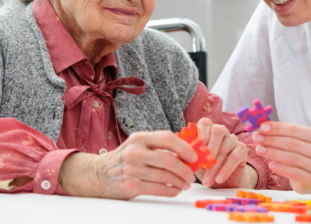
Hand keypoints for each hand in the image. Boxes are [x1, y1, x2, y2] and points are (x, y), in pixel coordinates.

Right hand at [59, 131, 197, 198]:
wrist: (98, 174)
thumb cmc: (125, 158)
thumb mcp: (139, 145)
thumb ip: (159, 146)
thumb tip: (188, 150)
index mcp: (140, 138)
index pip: (167, 138)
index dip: (184, 147)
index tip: (194, 155)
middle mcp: (135, 152)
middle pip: (168, 160)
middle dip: (185, 169)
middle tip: (192, 174)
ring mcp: (132, 169)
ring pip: (165, 176)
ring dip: (180, 182)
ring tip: (185, 183)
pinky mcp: (130, 186)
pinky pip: (158, 189)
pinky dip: (171, 191)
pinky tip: (175, 190)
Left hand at [195, 118, 257, 188]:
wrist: (224, 181)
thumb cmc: (206, 168)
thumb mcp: (195, 161)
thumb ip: (189, 154)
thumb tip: (180, 153)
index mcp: (208, 130)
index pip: (205, 123)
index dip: (200, 135)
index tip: (195, 152)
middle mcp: (222, 131)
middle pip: (218, 130)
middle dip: (209, 148)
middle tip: (203, 166)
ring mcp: (233, 139)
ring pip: (225, 147)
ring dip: (215, 166)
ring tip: (207, 181)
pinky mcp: (242, 149)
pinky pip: (235, 156)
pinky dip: (226, 169)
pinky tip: (219, 179)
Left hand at [252, 122, 310, 193]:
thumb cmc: (300, 154)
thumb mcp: (294, 141)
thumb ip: (281, 134)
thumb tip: (261, 127)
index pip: (294, 129)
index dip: (277, 128)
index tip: (262, 127)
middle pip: (292, 143)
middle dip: (272, 140)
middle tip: (256, 137)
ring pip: (292, 158)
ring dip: (273, 153)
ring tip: (259, 149)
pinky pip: (294, 173)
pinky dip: (281, 168)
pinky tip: (270, 165)